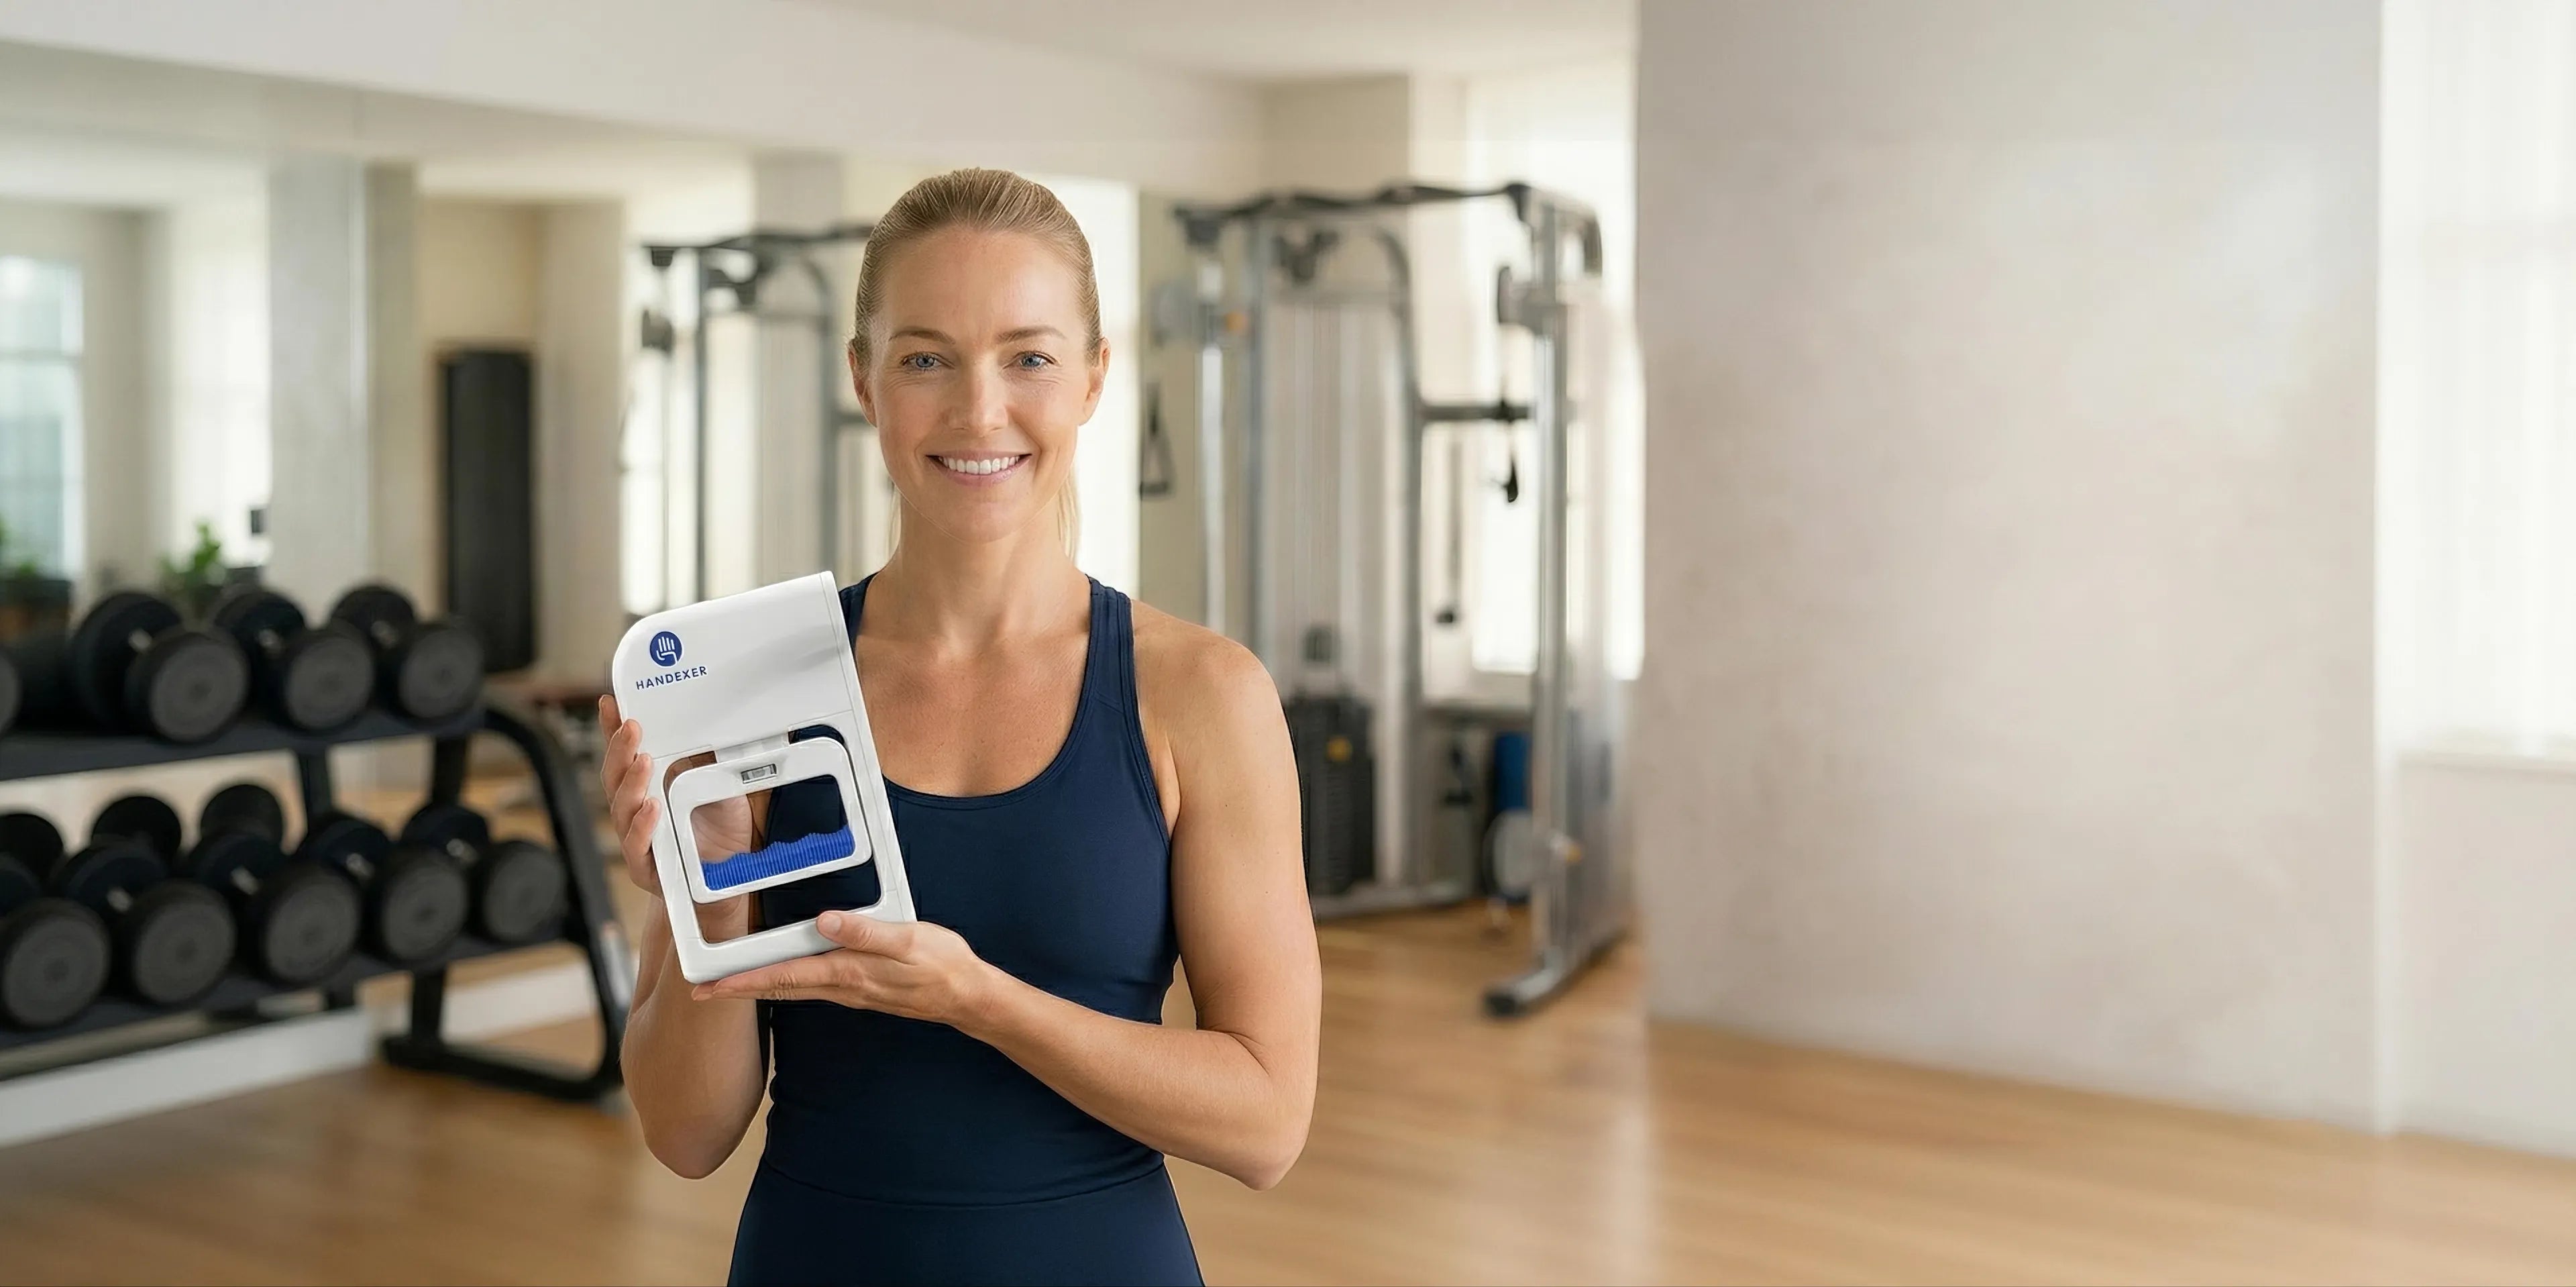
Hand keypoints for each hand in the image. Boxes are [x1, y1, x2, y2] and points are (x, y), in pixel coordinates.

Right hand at [597, 695, 752, 937]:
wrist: (729, 877)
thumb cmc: (718, 828)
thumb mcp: (718, 783)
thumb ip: (705, 758)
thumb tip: (707, 718)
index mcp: (647, 786)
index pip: (624, 755)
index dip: (613, 729)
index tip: (610, 703)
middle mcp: (635, 811)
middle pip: (615, 778)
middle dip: (620, 750)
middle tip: (631, 726)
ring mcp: (637, 839)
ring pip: (621, 809)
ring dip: (631, 783)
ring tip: (643, 761)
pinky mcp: (646, 869)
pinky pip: (637, 846)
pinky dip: (643, 825)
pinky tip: (651, 806)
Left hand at [694, 910, 999, 1028]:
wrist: (966, 996)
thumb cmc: (940, 965)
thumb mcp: (908, 941)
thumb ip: (867, 931)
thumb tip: (824, 921)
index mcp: (846, 972)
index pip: (782, 976)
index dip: (742, 982)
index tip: (707, 988)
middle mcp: (841, 986)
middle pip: (777, 988)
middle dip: (737, 990)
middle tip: (699, 991)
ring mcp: (849, 991)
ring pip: (791, 989)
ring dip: (758, 987)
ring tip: (729, 982)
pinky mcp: (859, 988)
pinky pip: (810, 986)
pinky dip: (786, 982)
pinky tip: (782, 975)